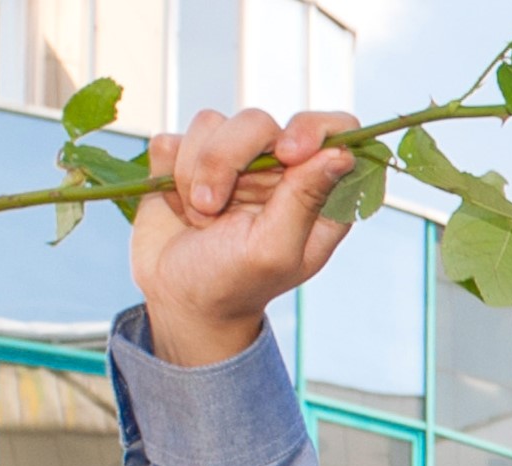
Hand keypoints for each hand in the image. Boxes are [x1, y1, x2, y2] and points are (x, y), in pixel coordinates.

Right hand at [132, 107, 361, 368]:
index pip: (337, 132)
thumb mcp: (274, 250)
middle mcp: (279, 169)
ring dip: (196, 173)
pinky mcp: (189, 157)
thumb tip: (341, 154)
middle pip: (259, 122)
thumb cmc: (235, 283)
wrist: (177, 297)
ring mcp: (233, 159)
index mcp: (316, 193)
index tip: (288, 152)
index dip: (315, 129)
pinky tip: (179, 204)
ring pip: (211, 124)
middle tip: (213, 207)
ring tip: (200, 217)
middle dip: (227, 161)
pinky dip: (170, 172)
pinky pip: (174, 138)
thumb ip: (305, 199)